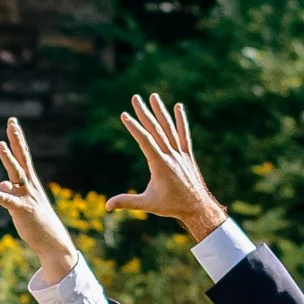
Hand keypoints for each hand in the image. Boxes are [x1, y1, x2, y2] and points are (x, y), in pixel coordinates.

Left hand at [0, 118, 81, 276]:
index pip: (23, 156)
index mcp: (30, 183)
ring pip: (16, 174)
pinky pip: (7, 201)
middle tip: (11, 122)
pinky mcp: (21, 210)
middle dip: (16, 140)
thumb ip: (11, 191)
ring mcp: (27, 197)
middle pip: (22, 158)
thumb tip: (1, 184)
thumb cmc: (37, 223)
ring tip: (0, 144)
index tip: (12, 123)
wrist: (52, 242)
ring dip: (8, 159)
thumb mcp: (22, 203)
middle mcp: (30, 186)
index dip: (17, 140)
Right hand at [109, 94, 229, 240]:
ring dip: (160, 111)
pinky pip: (183, 134)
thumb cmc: (171, 206)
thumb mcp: (147, 204)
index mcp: (160, 164)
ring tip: (153, 96)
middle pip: (156, 129)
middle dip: (144, 113)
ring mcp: (180, 153)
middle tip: (135, 98)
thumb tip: (107, 206)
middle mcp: (170, 155)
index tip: (125, 115)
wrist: (196, 206)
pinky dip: (181, 120)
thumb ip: (126, 202)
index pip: (145, 140)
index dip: (134, 127)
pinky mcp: (187, 155)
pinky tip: (178, 107)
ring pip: (169, 128)